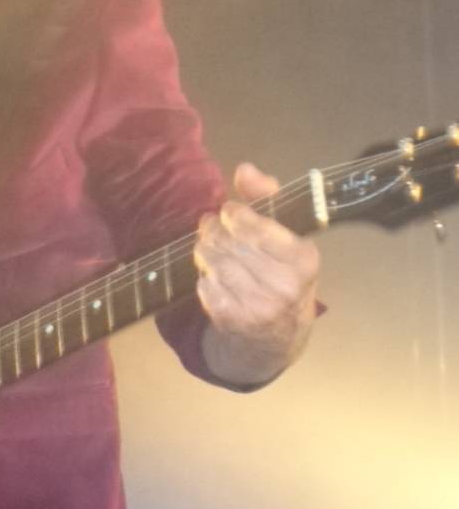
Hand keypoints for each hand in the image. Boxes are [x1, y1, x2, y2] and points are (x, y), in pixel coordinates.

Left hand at [195, 162, 319, 385]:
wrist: (277, 338)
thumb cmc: (283, 276)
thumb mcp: (288, 238)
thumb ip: (267, 198)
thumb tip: (245, 170)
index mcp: (304, 260)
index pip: (257, 227)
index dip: (234, 215)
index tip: (228, 212)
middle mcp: (285, 285)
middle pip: (230, 242)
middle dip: (214, 230)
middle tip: (210, 227)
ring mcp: (258, 306)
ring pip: (214, 262)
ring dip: (205, 250)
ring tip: (209, 247)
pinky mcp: (233, 320)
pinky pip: (205, 284)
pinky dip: (204, 276)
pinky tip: (214, 275)